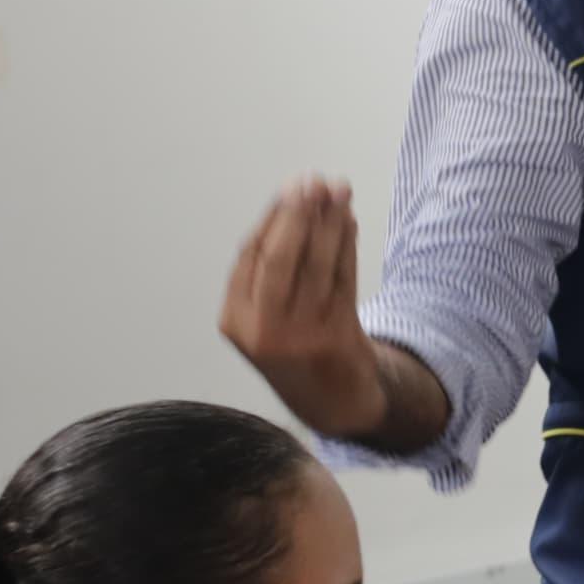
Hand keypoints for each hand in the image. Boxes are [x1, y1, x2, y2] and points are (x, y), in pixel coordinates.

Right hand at [222, 176, 389, 440]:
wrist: (332, 402)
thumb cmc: (294, 346)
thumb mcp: (263, 318)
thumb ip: (266, 273)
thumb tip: (290, 206)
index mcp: (234, 320)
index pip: (251, 257)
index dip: (272, 218)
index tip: (290, 189)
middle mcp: (263, 329)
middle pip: (280, 257)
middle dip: (297, 214)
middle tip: (312, 181)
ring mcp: (301, 335)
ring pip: (316, 264)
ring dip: (329, 222)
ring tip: (338, 190)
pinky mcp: (337, 337)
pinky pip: (343, 279)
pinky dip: (346, 246)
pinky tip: (349, 221)